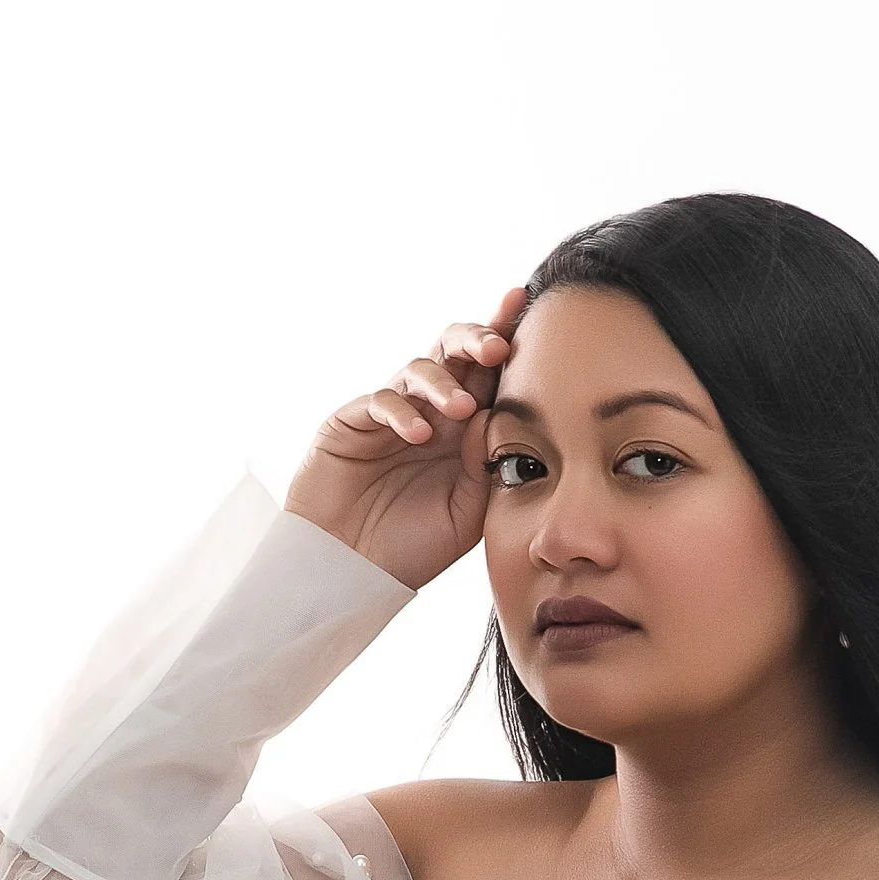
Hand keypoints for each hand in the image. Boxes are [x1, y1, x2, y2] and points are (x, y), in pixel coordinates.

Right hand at [284, 288, 528, 590]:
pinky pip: (380, 401)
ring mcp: (390, 414)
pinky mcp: (352, 422)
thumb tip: (496, 412)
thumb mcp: (467, 511)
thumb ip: (485, 463)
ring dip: (444, 382)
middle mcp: (429, 411)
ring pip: (418, 369)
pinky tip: (420, 435)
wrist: (352, 575)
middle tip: (497, 347)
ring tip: (462, 409)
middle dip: (476, 340)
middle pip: (452, 352)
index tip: (526, 305)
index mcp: (464, 428)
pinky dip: (403, 412)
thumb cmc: (413, 546)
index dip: (504, 336)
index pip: (488, 374)